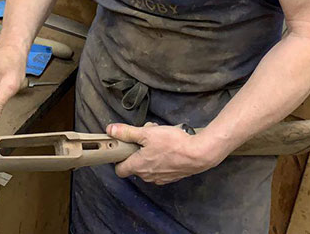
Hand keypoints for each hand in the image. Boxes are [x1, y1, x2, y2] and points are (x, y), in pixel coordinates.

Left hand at [108, 123, 227, 184]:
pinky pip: (161, 167)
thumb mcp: (147, 133)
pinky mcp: (172, 177)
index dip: (118, 159)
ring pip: (149, 165)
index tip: (122, 148)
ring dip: (150, 153)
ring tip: (159, 139)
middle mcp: (148, 176)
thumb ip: (127, 132)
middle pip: (135, 165)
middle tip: (145, 136)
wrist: (199, 154)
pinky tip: (169, 147)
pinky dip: (161, 158)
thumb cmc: (173, 143)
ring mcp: (160, 178)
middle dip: (138, 150)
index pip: (119, 170)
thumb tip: (110, 130)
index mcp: (138, 166)